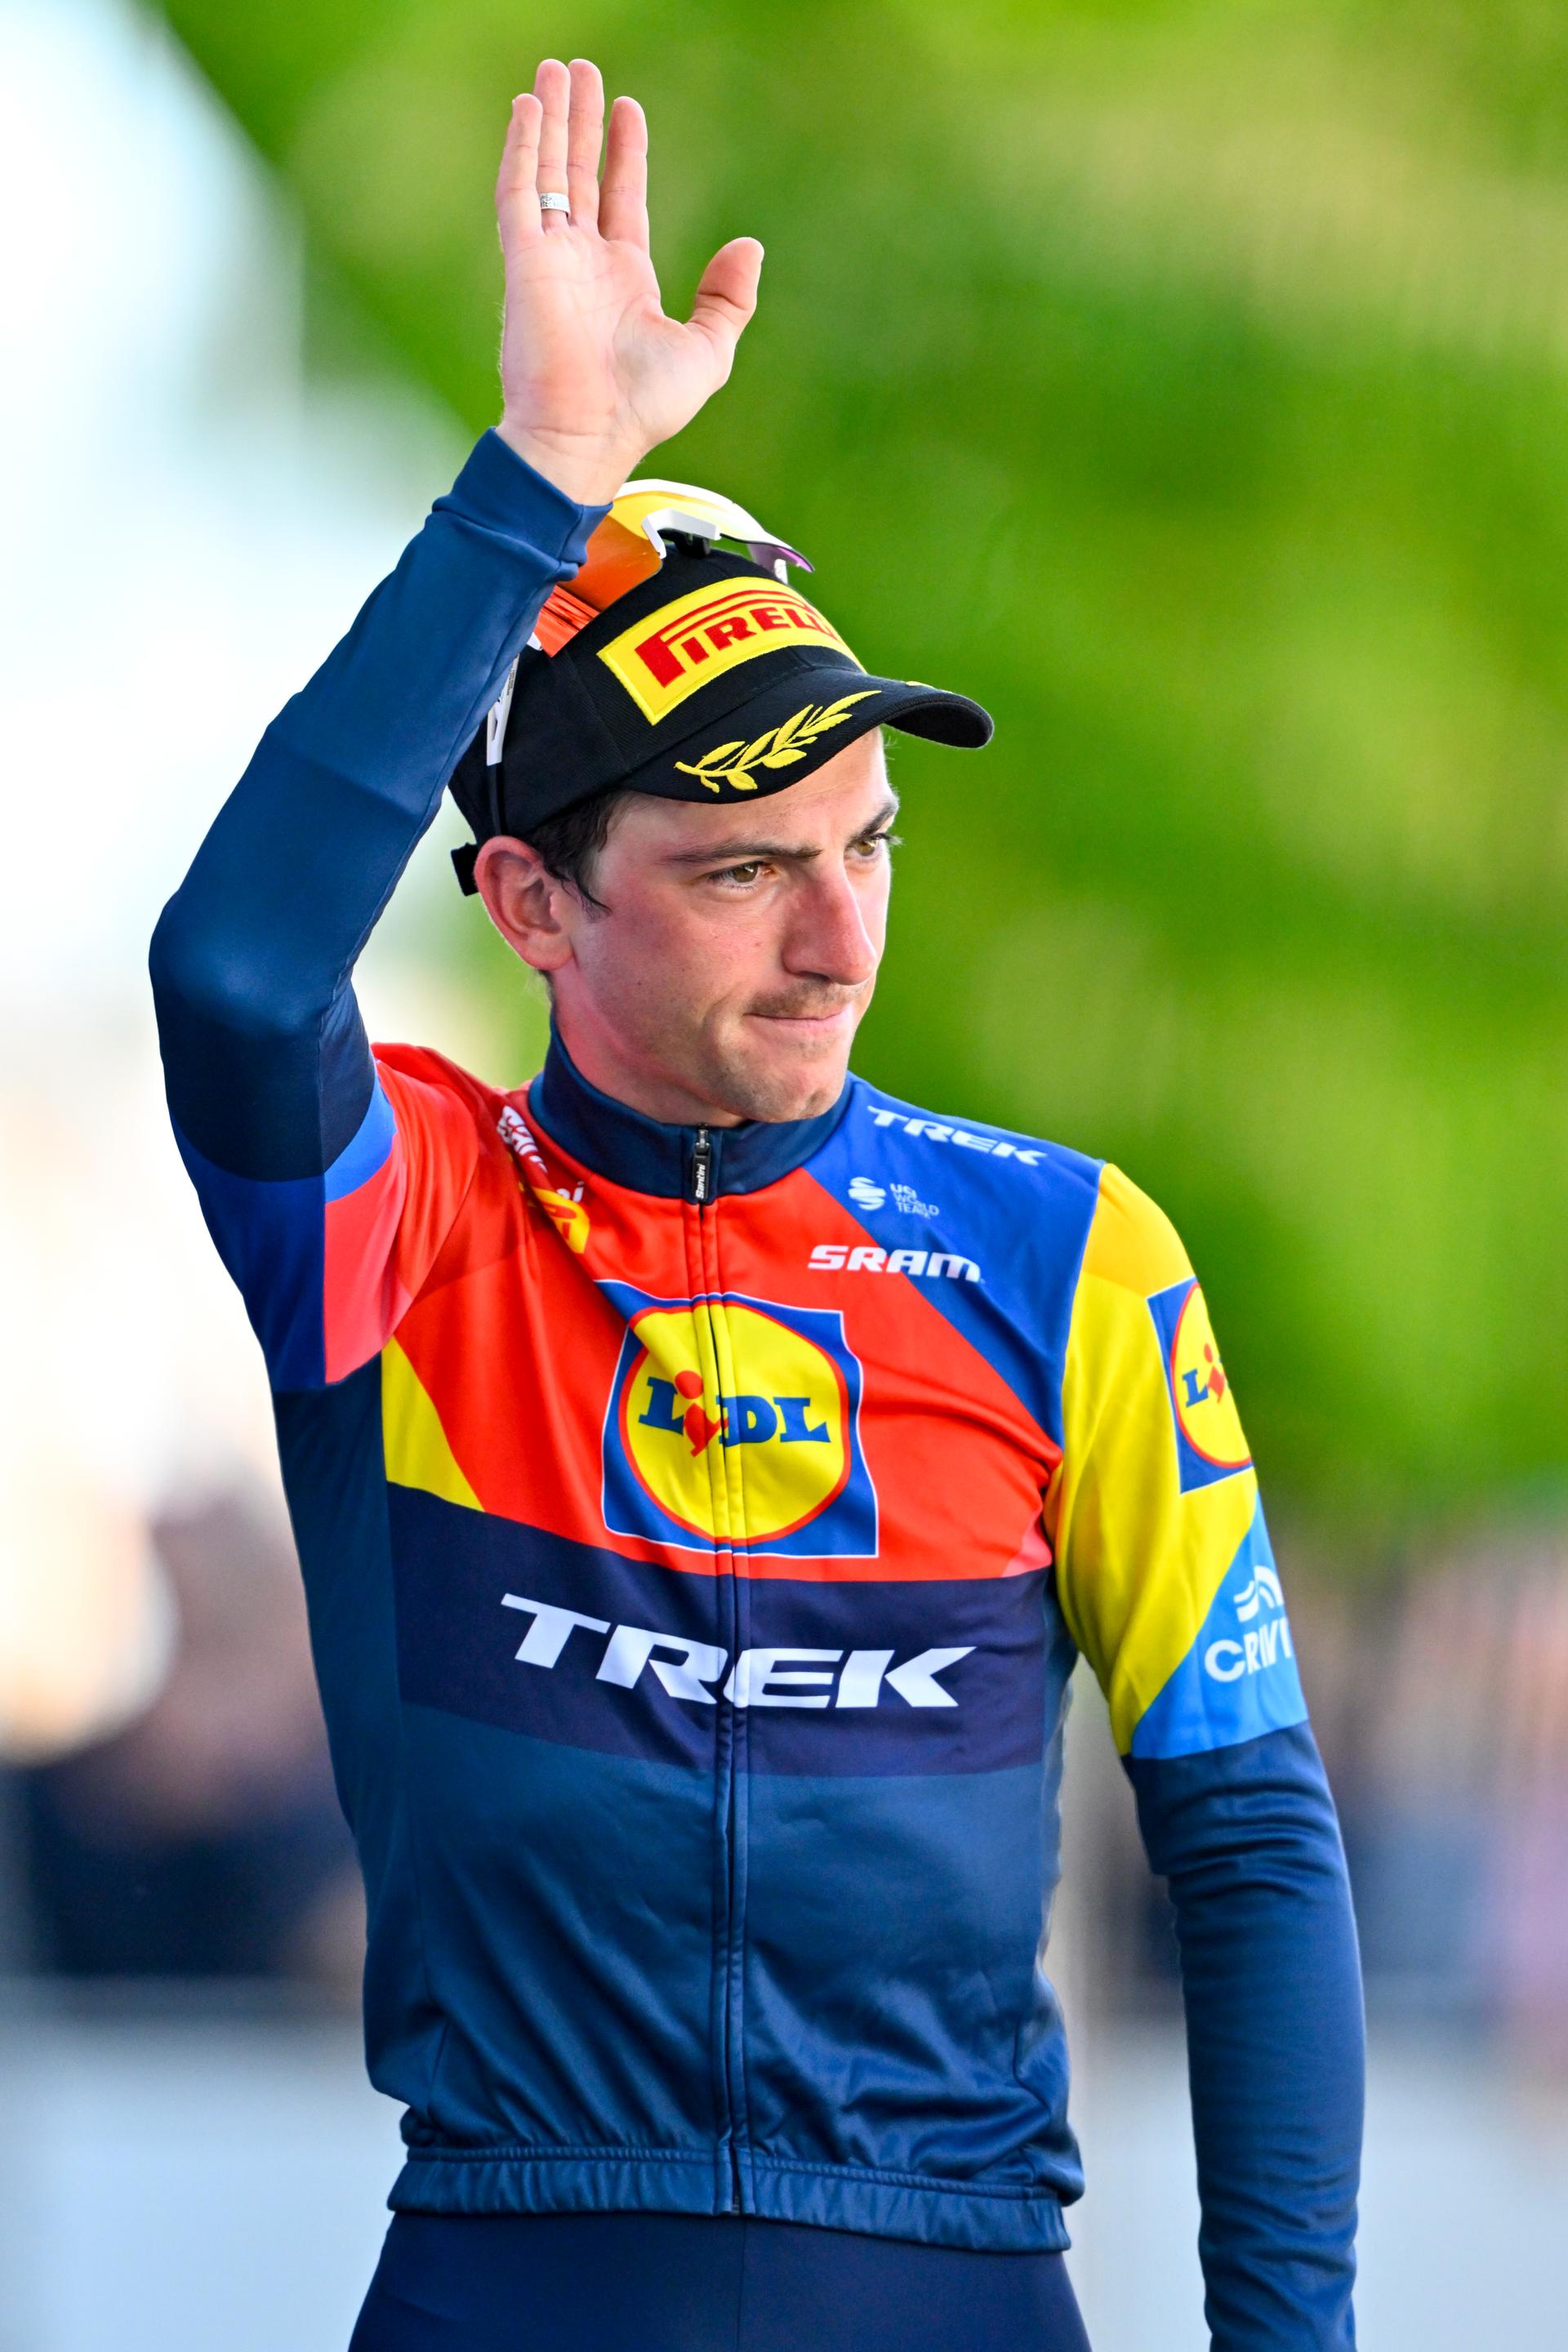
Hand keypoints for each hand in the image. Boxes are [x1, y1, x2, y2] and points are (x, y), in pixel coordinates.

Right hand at [493, 58, 763, 506]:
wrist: (589, 435)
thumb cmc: (643, 407)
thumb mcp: (707, 352)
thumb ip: (728, 300)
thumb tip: (748, 247)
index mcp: (624, 279)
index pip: (622, 199)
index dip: (625, 153)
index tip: (627, 109)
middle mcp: (583, 263)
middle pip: (580, 174)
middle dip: (581, 122)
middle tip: (580, 70)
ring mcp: (550, 259)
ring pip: (548, 172)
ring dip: (550, 120)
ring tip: (554, 70)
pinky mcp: (524, 262)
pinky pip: (518, 192)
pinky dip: (522, 149)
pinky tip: (527, 109)